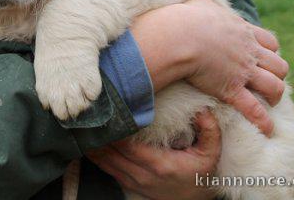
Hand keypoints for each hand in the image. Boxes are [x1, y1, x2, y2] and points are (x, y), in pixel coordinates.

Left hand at [87, 110, 220, 199]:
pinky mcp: (128, 183)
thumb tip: (204, 110)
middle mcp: (142, 174)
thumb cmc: (200, 175)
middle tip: (89, 111)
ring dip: (93, 143)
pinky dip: (95, 154)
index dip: (115, 128)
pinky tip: (88, 140)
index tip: (108, 109)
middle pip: (110, 152)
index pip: (128, 145)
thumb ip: (209, 131)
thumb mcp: (211, 154)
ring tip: (82, 123)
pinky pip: (105, 168)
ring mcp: (133, 181)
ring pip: (103, 161)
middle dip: (98, 133)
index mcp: (160, 165)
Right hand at [130, 0, 288, 135]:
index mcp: (242, 31)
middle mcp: (248, 51)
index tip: (262, 57)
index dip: (269, 51)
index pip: (269, 42)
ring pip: (274, 86)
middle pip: (279, 64)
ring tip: (269, 103)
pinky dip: (262, 121)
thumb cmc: (185, 17)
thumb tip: (201, 1)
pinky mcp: (232, 89)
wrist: (179, 35)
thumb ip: (206, 2)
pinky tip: (266, 129)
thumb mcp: (200, 3)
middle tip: (266, 80)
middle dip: (276, 74)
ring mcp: (242, 71)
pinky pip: (253, 108)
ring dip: (274, 96)